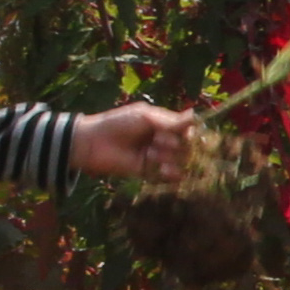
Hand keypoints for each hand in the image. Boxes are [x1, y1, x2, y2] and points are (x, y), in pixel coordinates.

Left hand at [72, 103, 196, 185]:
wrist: (94, 143)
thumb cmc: (118, 123)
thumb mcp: (145, 117)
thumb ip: (171, 121)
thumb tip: (195, 114)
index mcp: (162, 123)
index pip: (186, 129)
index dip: (189, 132)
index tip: (187, 134)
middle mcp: (162, 140)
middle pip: (185, 146)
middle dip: (174, 143)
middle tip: (157, 140)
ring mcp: (157, 156)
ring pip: (178, 159)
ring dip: (167, 156)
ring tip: (150, 153)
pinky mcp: (149, 172)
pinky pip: (170, 175)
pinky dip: (171, 173)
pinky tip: (163, 169)